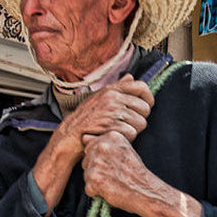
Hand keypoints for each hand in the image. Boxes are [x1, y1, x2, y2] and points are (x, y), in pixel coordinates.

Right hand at [33, 75, 153, 213]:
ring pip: (141, 122)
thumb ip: (117, 87)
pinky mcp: (112, 126)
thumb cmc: (83, 120)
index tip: (145, 107)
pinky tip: (115, 137)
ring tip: (119, 131)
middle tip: (127, 124)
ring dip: (133, 130)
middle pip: (145, 108)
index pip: (141, 87)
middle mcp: (113, 97)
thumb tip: (130, 77)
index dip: (148, 98)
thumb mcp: (98, 98)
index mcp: (111, 90)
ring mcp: (112, 111)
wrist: (68, 137)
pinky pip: (132, 133)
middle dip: (139, 119)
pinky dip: (126, 139)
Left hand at [81, 130, 156, 212]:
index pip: (90, 146)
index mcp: (111, 137)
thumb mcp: (123, 150)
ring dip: (96, 181)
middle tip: (113, 174)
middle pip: (85, 160)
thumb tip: (84, 137)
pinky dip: (96, 192)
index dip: (99, 158)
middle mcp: (103, 147)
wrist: (145, 190)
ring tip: (112, 181)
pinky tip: (109, 189)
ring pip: (86, 174)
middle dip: (95, 169)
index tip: (112, 163)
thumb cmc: (135, 172)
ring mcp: (97, 163)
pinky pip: (88, 188)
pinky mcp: (95, 178)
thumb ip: (103, 142)